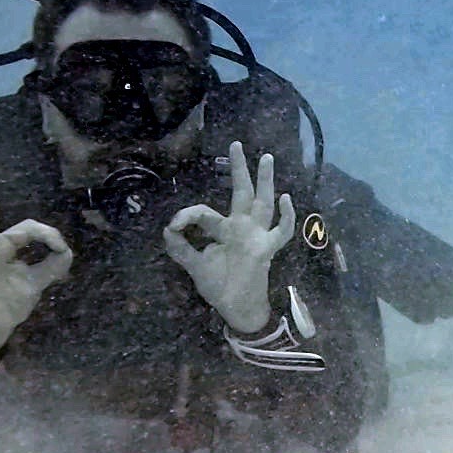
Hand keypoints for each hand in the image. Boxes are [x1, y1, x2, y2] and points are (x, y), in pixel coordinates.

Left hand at [164, 142, 295, 333]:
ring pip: (262, 203)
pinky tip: (285, 198)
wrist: (235, 308)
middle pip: (241, 192)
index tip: (173, 226)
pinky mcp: (266, 249)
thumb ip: (180, 248)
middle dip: (239, 169)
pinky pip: (281, 231)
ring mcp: (256, 236)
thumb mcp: (194, 266)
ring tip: (265, 157)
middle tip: (235, 144)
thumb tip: (166, 228)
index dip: (187, 215)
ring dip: (264, 180)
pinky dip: (286, 216)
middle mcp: (242, 227)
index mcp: (224, 229)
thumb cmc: (218, 286)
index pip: (205, 212)